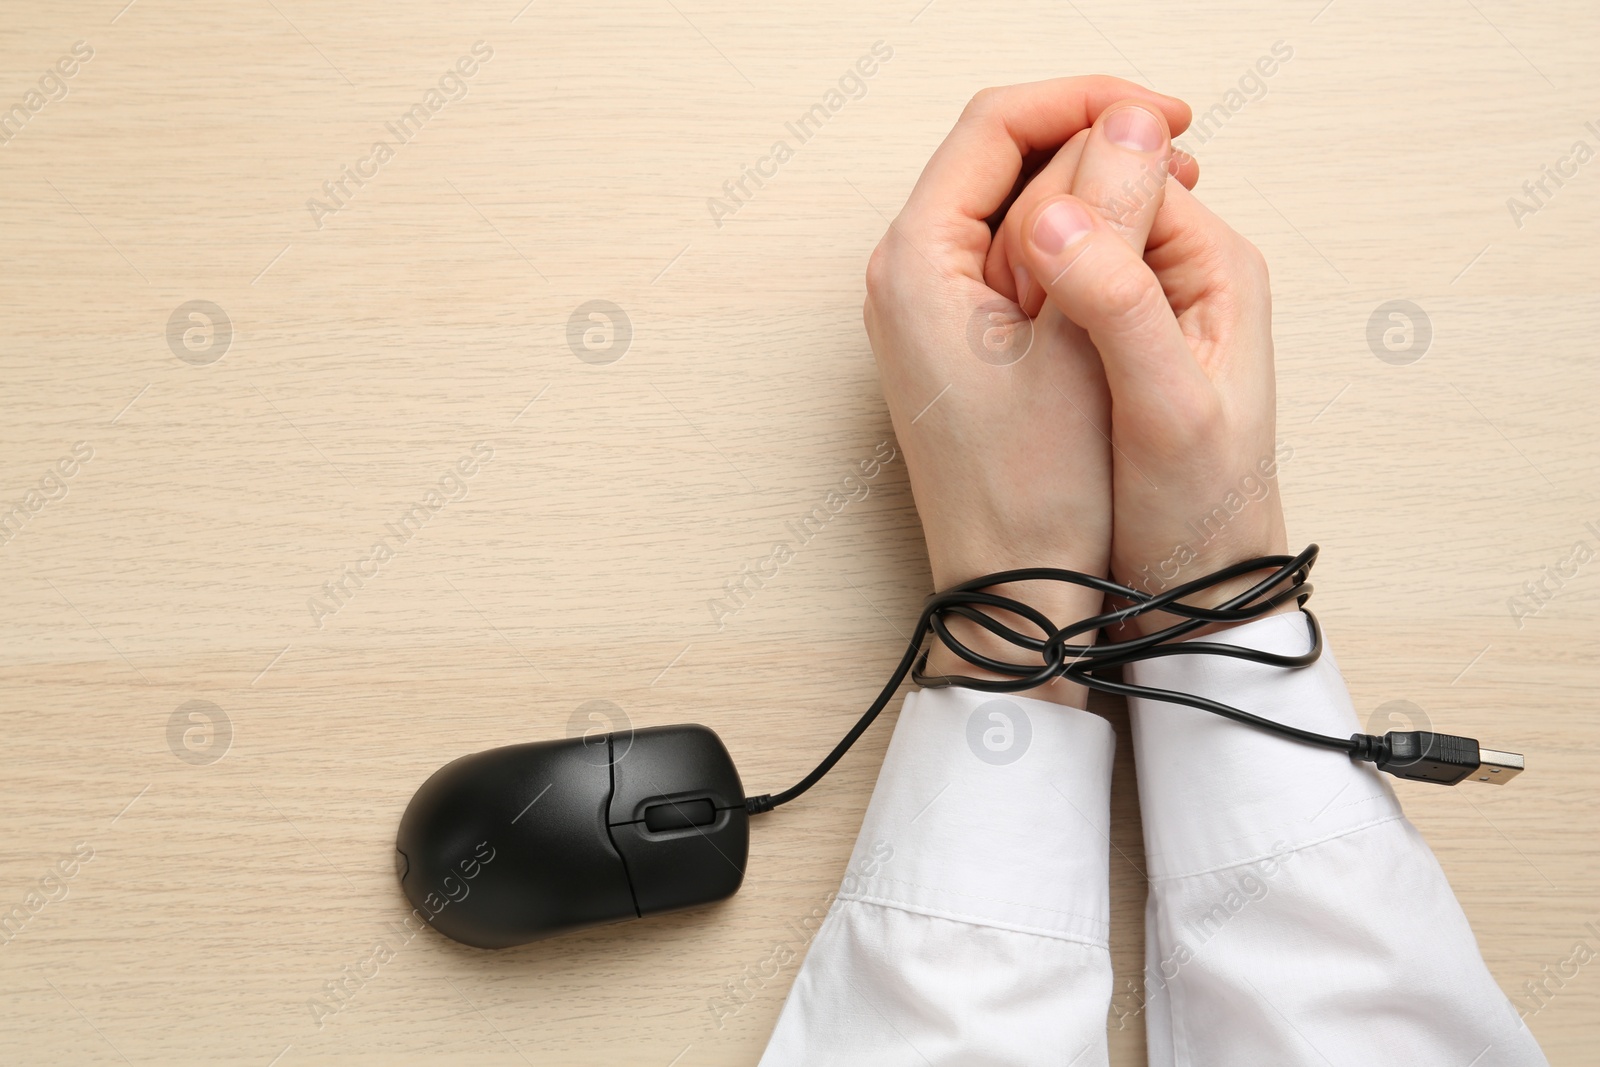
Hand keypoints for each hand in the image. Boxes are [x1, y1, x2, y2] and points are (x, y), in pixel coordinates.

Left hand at [864, 78, 1195, 700]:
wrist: (1013, 599)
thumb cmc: (1035, 499)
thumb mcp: (1083, 346)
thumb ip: (1107, 221)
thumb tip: (1135, 124)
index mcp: (916, 263)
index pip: (993, 125)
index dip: (1088, 100)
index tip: (1166, 114)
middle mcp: (906, 276)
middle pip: (997, 156)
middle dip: (1094, 139)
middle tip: (1180, 155)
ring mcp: (927, 309)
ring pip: (1011, 204)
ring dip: (1091, 190)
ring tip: (1171, 198)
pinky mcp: (956, 340)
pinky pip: (1014, 256)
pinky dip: (1075, 240)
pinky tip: (1132, 253)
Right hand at [1012, 128, 1287, 634]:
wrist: (1194, 594)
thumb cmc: (1201, 512)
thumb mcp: (1166, 409)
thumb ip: (1119, 305)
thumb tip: (1051, 214)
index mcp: (1213, 265)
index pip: (1117, 171)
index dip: (1051, 204)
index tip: (1012, 278)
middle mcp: (1181, 273)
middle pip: (1083, 198)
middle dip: (1029, 240)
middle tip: (1012, 321)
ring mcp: (1142, 308)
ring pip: (1058, 247)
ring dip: (1016, 278)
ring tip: (1007, 344)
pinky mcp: (1107, 346)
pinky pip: (1048, 294)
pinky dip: (1016, 312)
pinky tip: (1005, 357)